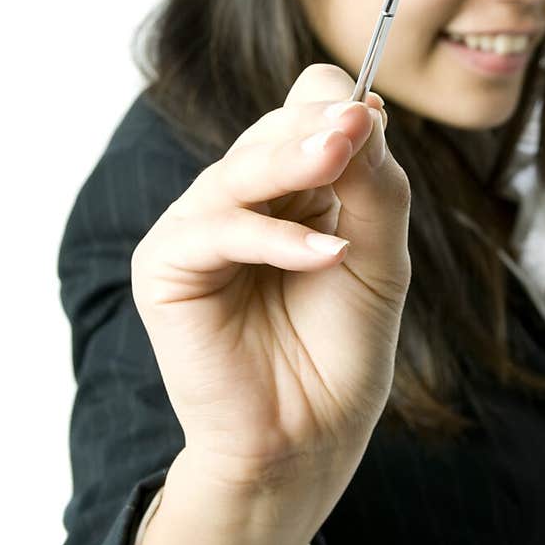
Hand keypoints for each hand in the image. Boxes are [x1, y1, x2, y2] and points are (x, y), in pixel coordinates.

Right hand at [131, 64, 411, 529]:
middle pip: (271, 130)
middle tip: (360, 126)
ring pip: (239, 170)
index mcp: (291, 186)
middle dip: (319, 129)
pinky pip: (214, 230)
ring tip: (341, 158)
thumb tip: (367, 108)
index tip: (373, 115)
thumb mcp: (380, 257)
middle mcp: (240, 197)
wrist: (309, 437)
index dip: (334, 108)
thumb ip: (375, 187)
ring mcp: (198, 228)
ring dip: (294, 160)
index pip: (302, 113)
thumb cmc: (342, 350)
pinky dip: (272, 239)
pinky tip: (325, 253)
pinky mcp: (164, 267)